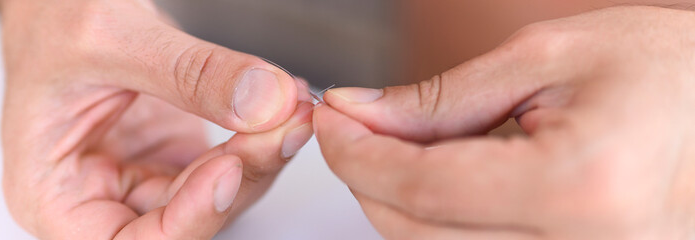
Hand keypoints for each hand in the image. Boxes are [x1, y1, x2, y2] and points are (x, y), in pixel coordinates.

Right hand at [0, 0, 313, 238]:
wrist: (64, 1)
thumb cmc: (53, 21)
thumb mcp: (113, 39)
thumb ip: (190, 75)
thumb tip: (261, 102)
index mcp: (55, 193)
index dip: (188, 218)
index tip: (228, 168)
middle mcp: (103, 195)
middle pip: (186, 218)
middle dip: (242, 173)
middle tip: (281, 124)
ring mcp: (146, 176)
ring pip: (219, 193)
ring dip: (261, 154)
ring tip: (289, 108)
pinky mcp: (179, 154)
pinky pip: (231, 162)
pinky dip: (260, 137)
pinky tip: (279, 107)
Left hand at [315, 6, 694, 238]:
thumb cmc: (670, 69)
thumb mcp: (550, 59)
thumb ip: (443, 98)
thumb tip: (359, 112)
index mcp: (579, 189)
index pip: (421, 188)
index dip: (356, 154)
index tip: (329, 119)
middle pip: (417, 235)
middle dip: (368, 179)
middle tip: (355, 125)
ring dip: (401, 202)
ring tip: (404, 143)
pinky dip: (442, 222)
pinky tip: (446, 176)